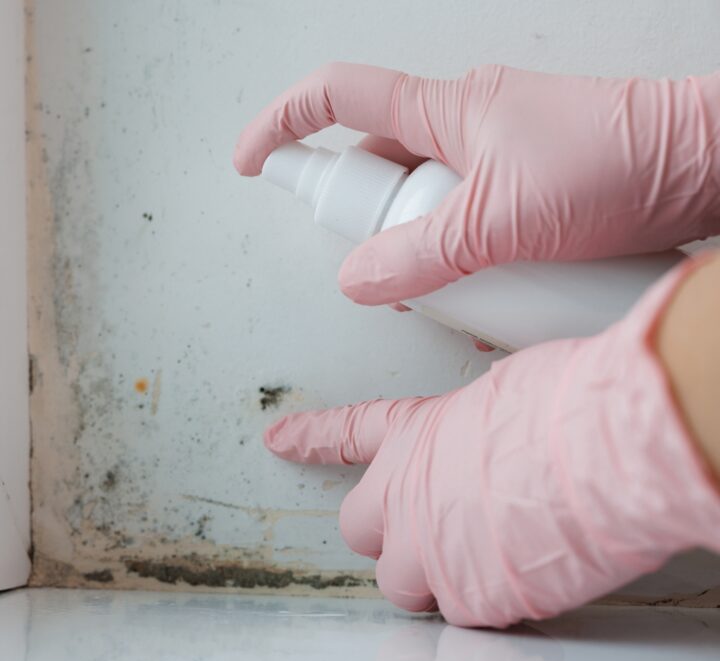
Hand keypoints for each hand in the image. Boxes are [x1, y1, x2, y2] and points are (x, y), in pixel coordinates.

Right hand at [235, 63, 719, 305]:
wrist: (713, 164)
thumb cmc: (621, 159)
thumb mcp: (501, 218)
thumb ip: (419, 253)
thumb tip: (357, 281)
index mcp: (446, 111)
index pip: (338, 97)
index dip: (283, 124)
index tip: (252, 162)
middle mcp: (465, 130)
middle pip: (380, 170)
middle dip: (367, 224)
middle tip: (384, 270)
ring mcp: (497, 164)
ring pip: (425, 209)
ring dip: (420, 254)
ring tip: (450, 291)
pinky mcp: (528, 197)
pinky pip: (468, 229)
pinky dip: (461, 263)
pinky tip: (484, 299)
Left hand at [264, 257, 719, 627]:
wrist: (598, 454)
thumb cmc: (560, 409)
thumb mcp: (502, 395)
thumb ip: (473, 428)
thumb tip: (488, 438)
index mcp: (412, 434)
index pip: (346, 435)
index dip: (311, 438)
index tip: (281, 438)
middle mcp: (402, 495)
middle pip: (359, 529)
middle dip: (389, 533)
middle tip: (434, 527)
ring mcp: (425, 550)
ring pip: (401, 585)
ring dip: (433, 578)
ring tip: (486, 556)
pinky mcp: (464, 597)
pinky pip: (463, 612)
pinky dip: (489, 602)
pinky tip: (524, 575)